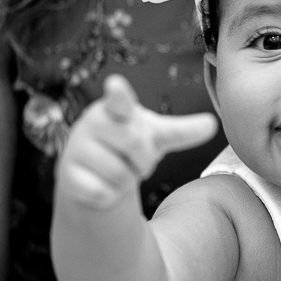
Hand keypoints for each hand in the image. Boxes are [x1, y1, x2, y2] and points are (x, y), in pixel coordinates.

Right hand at [56, 75, 217, 208]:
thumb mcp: (155, 135)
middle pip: (135, 145)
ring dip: (127, 179)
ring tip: (117, 169)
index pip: (118, 101)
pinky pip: (102, 193)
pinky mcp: (67, 176)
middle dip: (143, 160)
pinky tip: (102, 184)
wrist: (92, 170)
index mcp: (115, 109)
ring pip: (120, 175)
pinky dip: (110, 196)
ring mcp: (76, 149)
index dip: (119, 94)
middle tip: (134, 157)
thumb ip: (182, 130)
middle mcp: (92, 123)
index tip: (116, 85)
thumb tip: (213, 124)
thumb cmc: (127, 143)